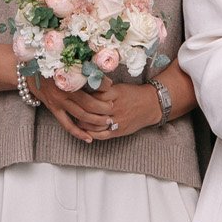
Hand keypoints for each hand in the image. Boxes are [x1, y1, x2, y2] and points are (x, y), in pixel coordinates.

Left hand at [53, 63, 179, 142]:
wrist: (151, 105)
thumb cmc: (133, 93)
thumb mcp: (119, 87)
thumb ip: (103, 89)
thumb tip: (84, 86)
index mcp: (115, 94)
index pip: (94, 94)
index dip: (82, 95)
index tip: (72, 93)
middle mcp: (115, 107)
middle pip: (92, 110)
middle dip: (79, 108)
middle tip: (69, 106)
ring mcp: (117, 120)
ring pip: (94, 124)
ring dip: (83, 122)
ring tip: (74, 118)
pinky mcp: (119, 131)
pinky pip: (102, 135)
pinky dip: (91, 134)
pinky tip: (84, 131)